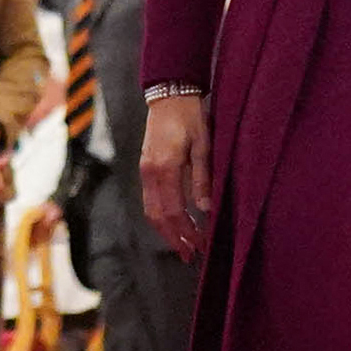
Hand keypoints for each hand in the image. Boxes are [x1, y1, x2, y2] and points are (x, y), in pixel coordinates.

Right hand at [137, 91, 209, 260]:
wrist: (170, 95)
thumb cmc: (191, 117)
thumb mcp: (203, 145)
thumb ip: (202, 177)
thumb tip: (205, 208)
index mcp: (164, 167)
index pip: (173, 211)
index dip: (186, 232)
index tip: (200, 245)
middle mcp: (150, 172)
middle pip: (157, 216)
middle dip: (174, 238)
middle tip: (190, 255)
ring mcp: (145, 170)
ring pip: (150, 210)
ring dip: (166, 230)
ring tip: (182, 245)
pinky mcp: (146, 167)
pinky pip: (150, 199)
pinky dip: (161, 216)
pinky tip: (174, 223)